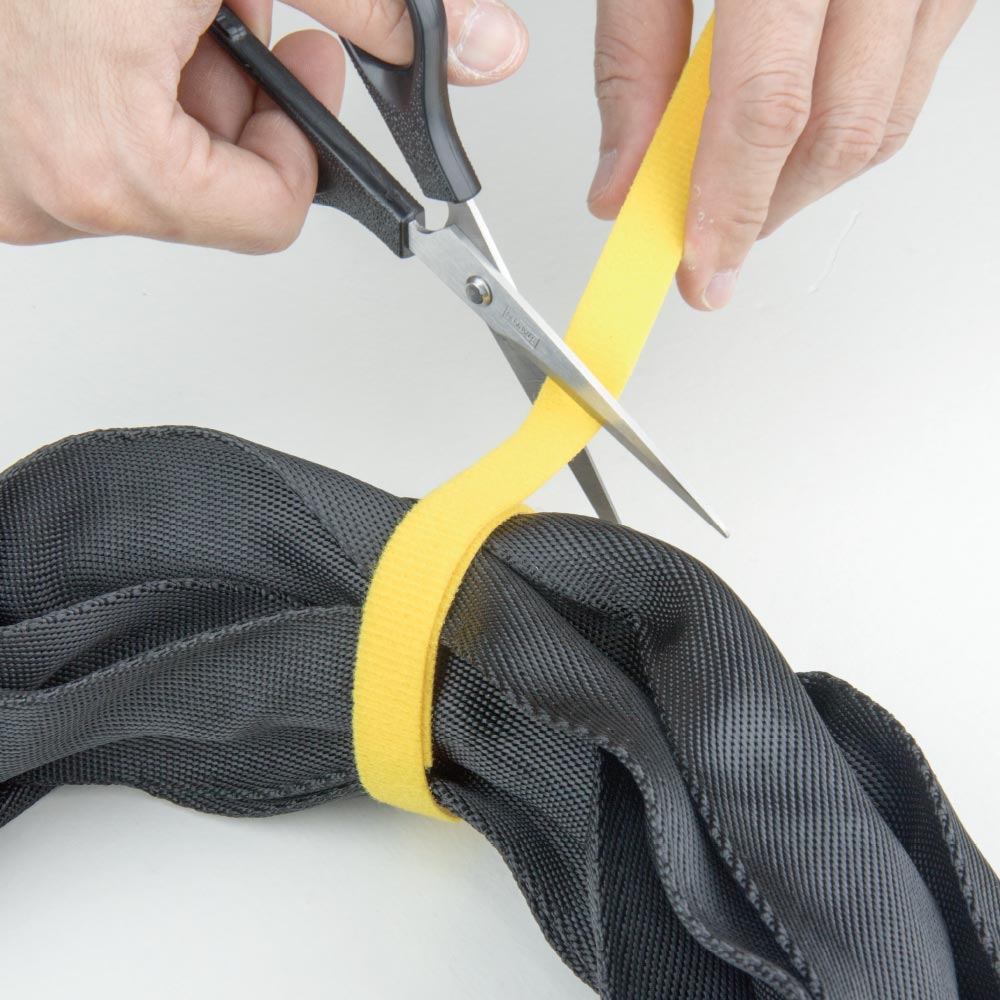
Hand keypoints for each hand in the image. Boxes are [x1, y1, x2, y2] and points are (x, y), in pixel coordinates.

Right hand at [0, 0, 526, 251]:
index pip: (270, 215)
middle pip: (213, 197)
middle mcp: (44, 191)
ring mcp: (6, 182)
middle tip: (224, 20)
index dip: (300, 140)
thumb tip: (482, 47)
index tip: (301, 72)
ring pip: (152, 176)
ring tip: (154, 13)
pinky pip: (86, 155)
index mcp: (109, 159)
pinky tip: (109, 30)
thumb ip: (366, 2)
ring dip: (177, 93)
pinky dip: (117, 97)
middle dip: (238, 105)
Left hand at [588, 0, 974, 309]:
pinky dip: (849, 120)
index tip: (701, 270)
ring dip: (809, 177)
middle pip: (842, 130)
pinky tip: (799, 118)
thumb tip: (623, 181)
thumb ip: (634, 60)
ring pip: (887, 117)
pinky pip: (914, 76)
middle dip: (770, 209)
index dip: (731, 207)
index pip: (766, 107)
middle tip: (714, 239)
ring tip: (747, 184)